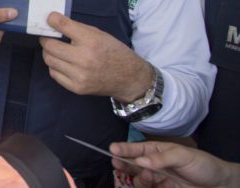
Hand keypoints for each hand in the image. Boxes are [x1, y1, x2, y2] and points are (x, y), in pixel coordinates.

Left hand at [39, 12, 153, 100]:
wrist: (129, 78)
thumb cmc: (114, 52)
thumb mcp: (100, 34)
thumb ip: (77, 28)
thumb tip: (54, 22)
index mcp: (91, 41)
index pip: (63, 26)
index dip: (52, 20)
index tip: (49, 19)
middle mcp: (84, 59)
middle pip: (50, 46)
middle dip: (46, 39)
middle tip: (48, 37)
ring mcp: (79, 75)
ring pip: (49, 60)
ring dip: (49, 53)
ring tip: (55, 50)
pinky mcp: (77, 88)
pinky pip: (54, 74)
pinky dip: (55, 66)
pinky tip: (62, 62)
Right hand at [110, 141, 239, 187]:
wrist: (219, 184)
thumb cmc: (203, 164)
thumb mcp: (184, 156)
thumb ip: (162, 158)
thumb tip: (140, 161)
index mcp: (158, 151)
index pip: (137, 149)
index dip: (124, 148)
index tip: (112, 149)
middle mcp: (154, 164)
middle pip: (133, 164)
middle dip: (124, 164)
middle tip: (117, 165)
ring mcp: (158, 178)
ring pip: (139, 179)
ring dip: (138, 180)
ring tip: (147, 179)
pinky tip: (147, 186)